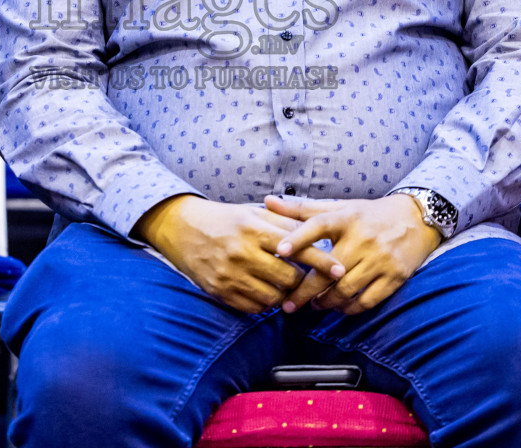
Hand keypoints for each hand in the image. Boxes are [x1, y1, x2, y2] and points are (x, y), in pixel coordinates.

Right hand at [133, 196, 345, 313]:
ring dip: (283, 295)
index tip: (339, 270)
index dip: (321, 261)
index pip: (297, 248)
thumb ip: (283, 223)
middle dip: (302, 281)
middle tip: (308, 280)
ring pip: (272, 296)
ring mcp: (230, 273)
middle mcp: (242, 251)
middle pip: (288, 278)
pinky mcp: (219, 290)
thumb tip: (317, 233)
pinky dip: (264, 303)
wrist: (181, 227)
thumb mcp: (253, 212)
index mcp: (254, 228)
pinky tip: (264, 291)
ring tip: (284, 285)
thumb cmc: (224, 218)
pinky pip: (253, 307)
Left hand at [267, 194, 440, 314]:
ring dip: (326, 302)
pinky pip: (367, 300)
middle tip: (288, 304)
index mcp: (347, 218)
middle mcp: (363, 238)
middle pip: (329, 270)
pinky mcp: (395, 277)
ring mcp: (380, 259)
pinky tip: (339, 307)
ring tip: (314, 304)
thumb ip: (302, 208)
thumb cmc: (369, 214)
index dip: (298, 237)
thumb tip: (267, 201)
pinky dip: (350, 308)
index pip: (319, 225)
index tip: (279, 251)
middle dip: (305, 291)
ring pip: (346, 289)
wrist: (417, 218)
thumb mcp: (339, 207)